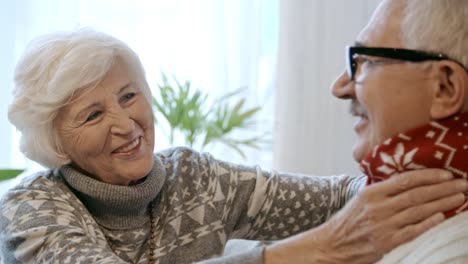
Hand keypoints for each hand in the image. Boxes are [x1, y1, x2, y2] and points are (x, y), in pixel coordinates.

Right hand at [264, 169, 467, 263]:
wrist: (332, 244)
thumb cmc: (348, 222)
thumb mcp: (360, 199)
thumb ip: (381, 190)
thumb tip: (405, 181)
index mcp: (371, 193)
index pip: (405, 180)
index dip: (428, 176)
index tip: (446, 173)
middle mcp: (378, 207)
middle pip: (416, 194)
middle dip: (443, 188)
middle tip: (462, 183)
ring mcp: (383, 225)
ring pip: (418, 211)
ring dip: (442, 203)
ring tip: (459, 198)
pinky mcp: (386, 242)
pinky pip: (412, 231)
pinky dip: (428, 223)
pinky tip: (442, 217)